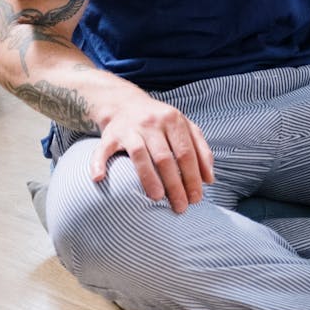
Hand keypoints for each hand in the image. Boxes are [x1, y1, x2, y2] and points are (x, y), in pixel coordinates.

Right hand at [90, 92, 214, 213]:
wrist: (124, 103)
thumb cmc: (160, 121)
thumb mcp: (184, 127)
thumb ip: (201, 149)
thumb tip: (210, 179)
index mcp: (173, 120)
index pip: (186, 152)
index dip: (192, 177)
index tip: (197, 198)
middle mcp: (152, 122)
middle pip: (165, 157)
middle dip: (175, 184)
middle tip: (180, 206)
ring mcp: (130, 128)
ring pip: (139, 155)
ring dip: (148, 178)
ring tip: (157, 198)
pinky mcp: (110, 135)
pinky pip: (103, 150)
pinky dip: (99, 163)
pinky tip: (99, 178)